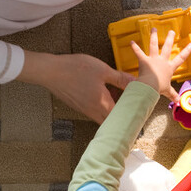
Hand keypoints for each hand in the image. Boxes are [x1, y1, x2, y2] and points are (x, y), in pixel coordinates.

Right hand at [17, 51, 133, 122]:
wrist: (50, 71)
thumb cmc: (76, 69)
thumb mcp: (102, 70)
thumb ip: (120, 78)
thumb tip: (135, 83)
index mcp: (103, 105)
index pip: (122, 118)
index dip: (132, 117)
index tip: (140, 115)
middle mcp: (94, 112)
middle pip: (112, 121)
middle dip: (123, 117)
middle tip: (132, 110)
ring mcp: (84, 110)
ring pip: (103, 117)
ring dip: (112, 112)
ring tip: (120, 101)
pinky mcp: (78, 106)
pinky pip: (94, 112)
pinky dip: (102, 108)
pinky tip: (104, 95)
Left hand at [130, 29, 190, 98]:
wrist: (150, 86)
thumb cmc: (159, 88)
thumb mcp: (167, 91)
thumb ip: (172, 95)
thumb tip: (178, 101)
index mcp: (169, 68)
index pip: (181, 58)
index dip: (187, 51)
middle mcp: (162, 61)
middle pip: (167, 48)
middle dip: (170, 39)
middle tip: (171, 31)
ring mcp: (153, 59)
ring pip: (153, 45)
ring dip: (153, 37)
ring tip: (153, 29)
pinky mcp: (144, 60)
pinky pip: (138, 53)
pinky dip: (134, 48)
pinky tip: (131, 42)